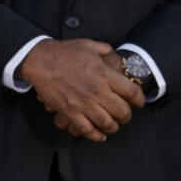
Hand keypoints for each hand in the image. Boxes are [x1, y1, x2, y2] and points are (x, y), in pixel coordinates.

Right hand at [19, 39, 144, 141]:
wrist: (40, 61)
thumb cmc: (63, 52)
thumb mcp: (88, 45)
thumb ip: (104, 49)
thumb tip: (112, 54)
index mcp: (105, 74)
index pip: (132, 92)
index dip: (140, 99)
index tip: (139, 102)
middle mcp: (97, 91)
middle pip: (122, 112)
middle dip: (126, 116)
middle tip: (124, 115)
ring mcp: (83, 104)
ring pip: (106, 124)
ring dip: (112, 127)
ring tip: (112, 125)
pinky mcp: (70, 112)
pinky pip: (86, 129)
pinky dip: (95, 135)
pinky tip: (99, 135)